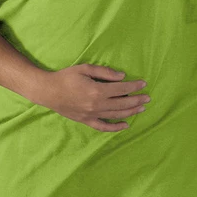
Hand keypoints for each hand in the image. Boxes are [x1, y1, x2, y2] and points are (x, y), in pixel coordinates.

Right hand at [31, 64, 149, 131]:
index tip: (143, 84)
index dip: (134, 86)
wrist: (48, 91)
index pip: (121, 89)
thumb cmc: (66, 77)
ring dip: (130, 112)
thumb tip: (122, 77)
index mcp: (97, 90)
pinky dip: (116, 127)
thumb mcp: (85, 68)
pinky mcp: (86, 121)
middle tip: (148, 98)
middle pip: (122, 104)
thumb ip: (104, 72)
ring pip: (116, 115)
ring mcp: (92, 115)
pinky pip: (104, 127)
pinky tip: (126, 125)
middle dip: (137, 100)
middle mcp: (96, 105)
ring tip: (141, 108)